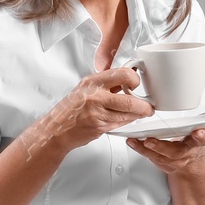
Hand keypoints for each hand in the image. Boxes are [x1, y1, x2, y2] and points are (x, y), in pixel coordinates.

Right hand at [32, 67, 154, 151]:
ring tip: (143, 112)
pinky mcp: (100, 127)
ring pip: (128, 114)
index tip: (137, 82)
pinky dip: (129, 121)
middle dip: (144, 104)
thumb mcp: (84, 88)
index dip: (134, 79)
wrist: (56, 129)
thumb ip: (105, 83)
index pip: (122, 74)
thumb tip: (126, 78)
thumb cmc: (69, 110)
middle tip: (148, 104)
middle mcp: (95, 96)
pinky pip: (121, 123)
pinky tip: (130, 118)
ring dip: (140, 114)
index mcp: (92, 82)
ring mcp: (97, 113)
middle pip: (129, 99)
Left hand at [126, 102, 204, 178]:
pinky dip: (139, 149)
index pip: (202, 139)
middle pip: (175, 151)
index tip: (199, 133)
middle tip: (151, 141)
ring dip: (146, 149)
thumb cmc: (196, 141)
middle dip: (163, 147)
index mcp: (198, 143)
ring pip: (158, 155)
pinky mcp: (160, 160)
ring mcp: (171, 159)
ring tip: (136, 140)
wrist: (192, 165)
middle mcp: (185, 153)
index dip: (201, 136)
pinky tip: (131, 141)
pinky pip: (149, 156)